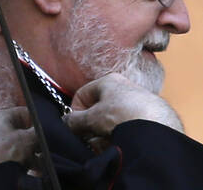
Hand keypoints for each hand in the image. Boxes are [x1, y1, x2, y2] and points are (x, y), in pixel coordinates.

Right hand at [65, 73, 183, 142]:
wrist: (158, 129)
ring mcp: (141, 102)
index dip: (76, 112)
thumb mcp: (91, 119)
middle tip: (92, 139)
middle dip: (93, 127)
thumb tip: (66, 123)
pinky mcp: (154, 117)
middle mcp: (126, 87)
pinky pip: (131, 127)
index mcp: (109, 80)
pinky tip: (123, 145)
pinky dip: (124, 136)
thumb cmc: (124, 116)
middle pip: (100, 110)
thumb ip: (74, 120)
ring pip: (115, 120)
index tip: (76, 126)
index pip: (82, 95)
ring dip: (106, 134)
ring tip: (107, 145)